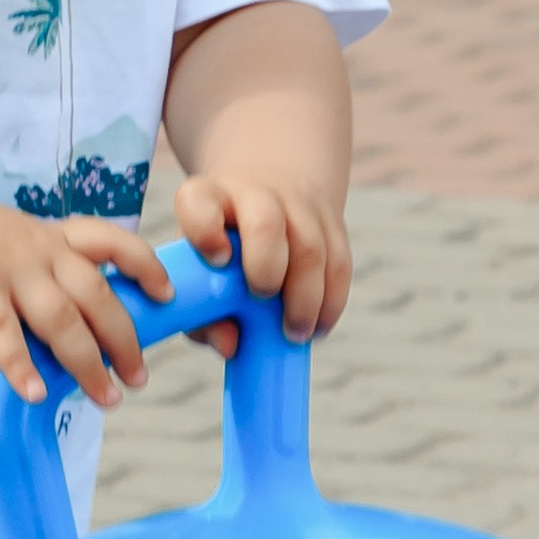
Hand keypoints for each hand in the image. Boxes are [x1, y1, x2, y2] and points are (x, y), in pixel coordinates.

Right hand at [0, 184, 169, 407]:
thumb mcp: (5, 242)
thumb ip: (32, 275)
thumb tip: (56, 327)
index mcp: (48, 236)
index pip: (112, 242)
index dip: (145, 267)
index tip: (165, 295)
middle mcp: (37, 249)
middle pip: (97, 295)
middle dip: (125, 339)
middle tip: (139, 378)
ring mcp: (7, 267)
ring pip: (62, 319)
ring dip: (88, 364)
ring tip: (106, 399)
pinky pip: (3, 334)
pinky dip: (22, 367)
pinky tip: (36, 394)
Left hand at [173, 166, 350, 357]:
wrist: (267, 191)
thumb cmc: (221, 249)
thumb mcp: (199, 273)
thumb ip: (203, 315)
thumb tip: (230, 347)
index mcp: (207, 200)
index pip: (199, 203)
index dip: (206, 232)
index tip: (218, 261)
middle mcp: (252, 195)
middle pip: (265, 224)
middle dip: (266, 270)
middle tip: (262, 300)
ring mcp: (295, 203)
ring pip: (310, 247)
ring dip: (305, 299)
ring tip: (295, 332)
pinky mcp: (330, 220)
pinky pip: (339, 262)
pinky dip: (332, 301)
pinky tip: (319, 326)